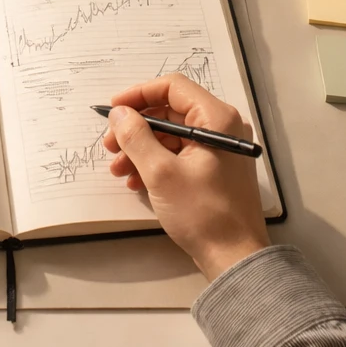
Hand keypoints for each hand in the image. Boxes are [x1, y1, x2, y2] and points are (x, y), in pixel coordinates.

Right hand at [103, 74, 269, 280]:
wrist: (234, 259)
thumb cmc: (202, 213)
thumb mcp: (161, 173)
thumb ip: (136, 136)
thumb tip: (119, 113)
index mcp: (216, 118)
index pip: (172, 88)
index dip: (138, 94)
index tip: (113, 110)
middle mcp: (222, 126)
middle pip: (169, 111)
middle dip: (136, 128)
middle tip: (111, 146)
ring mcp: (220, 148)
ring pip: (171, 134)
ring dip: (141, 148)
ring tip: (119, 170)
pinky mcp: (215, 168)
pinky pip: (179, 152)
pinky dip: (156, 161)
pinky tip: (136, 180)